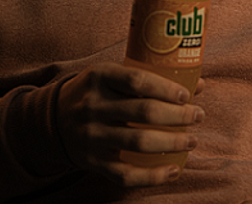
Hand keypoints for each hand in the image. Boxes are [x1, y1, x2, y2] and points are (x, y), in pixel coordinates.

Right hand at [57, 62, 203, 186]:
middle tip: (198, 116)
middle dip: (179, 116)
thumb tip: (198, 84)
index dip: (166, 88)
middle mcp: (93, 106)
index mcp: (100, 78)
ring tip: (191, 140)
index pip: (137, 81)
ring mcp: (92, 136)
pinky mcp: (92, 161)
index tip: (187, 95)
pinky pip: (124, 174)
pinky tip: (174, 169)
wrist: (52, 119)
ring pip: (139, 143)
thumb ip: (150, 78)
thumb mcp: (113, 76)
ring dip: (172, 143)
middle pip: (144, 113)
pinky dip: (152, 176)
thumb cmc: (96, 93)